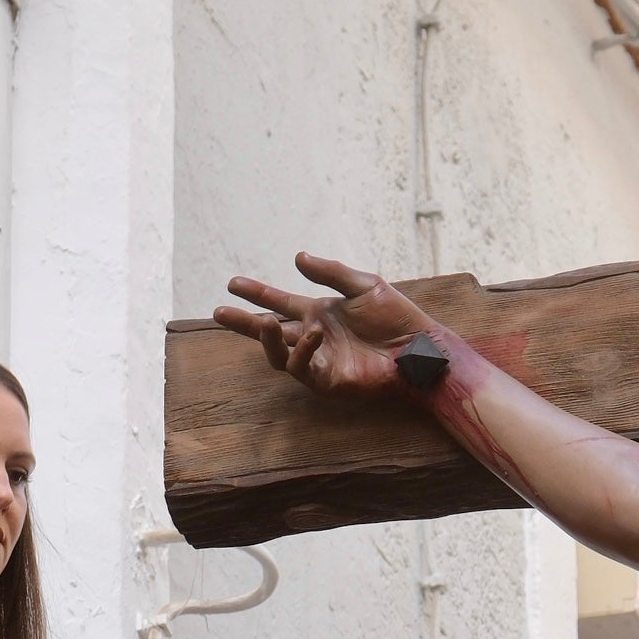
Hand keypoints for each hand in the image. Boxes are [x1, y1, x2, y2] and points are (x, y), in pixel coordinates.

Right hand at [212, 253, 438, 398]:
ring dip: (268, 339)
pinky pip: (303, 369)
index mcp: (319, 313)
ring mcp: (319, 361)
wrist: (419, 348)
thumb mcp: (364, 285)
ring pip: (279, 355)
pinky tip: (313, 333)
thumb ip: (331, 273)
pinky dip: (303, 351)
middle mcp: (314, 337)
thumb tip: (297, 257)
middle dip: (244, 323)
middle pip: (269, 332)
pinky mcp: (328, 381)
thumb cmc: (398, 318)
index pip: (280, 302)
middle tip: (219, 312)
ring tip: (266, 322)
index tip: (232, 283)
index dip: (257, 293)